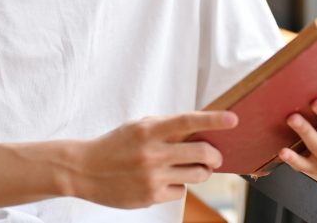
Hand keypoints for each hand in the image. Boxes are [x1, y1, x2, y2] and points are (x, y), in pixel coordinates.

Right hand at [71, 111, 237, 208]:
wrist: (83, 169)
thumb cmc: (116, 144)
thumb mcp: (138, 127)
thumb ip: (167, 127)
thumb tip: (201, 129)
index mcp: (149, 130)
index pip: (187, 121)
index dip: (213, 120)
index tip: (233, 119)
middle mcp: (152, 153)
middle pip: (200, 152)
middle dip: (215, 155)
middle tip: (216, 156)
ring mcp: (151, 177)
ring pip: (196, 175)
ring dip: (203, 171)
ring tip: (197, 168)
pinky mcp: (150, 197)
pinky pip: (180, 192)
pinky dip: (179, 186)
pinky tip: (165, 181)